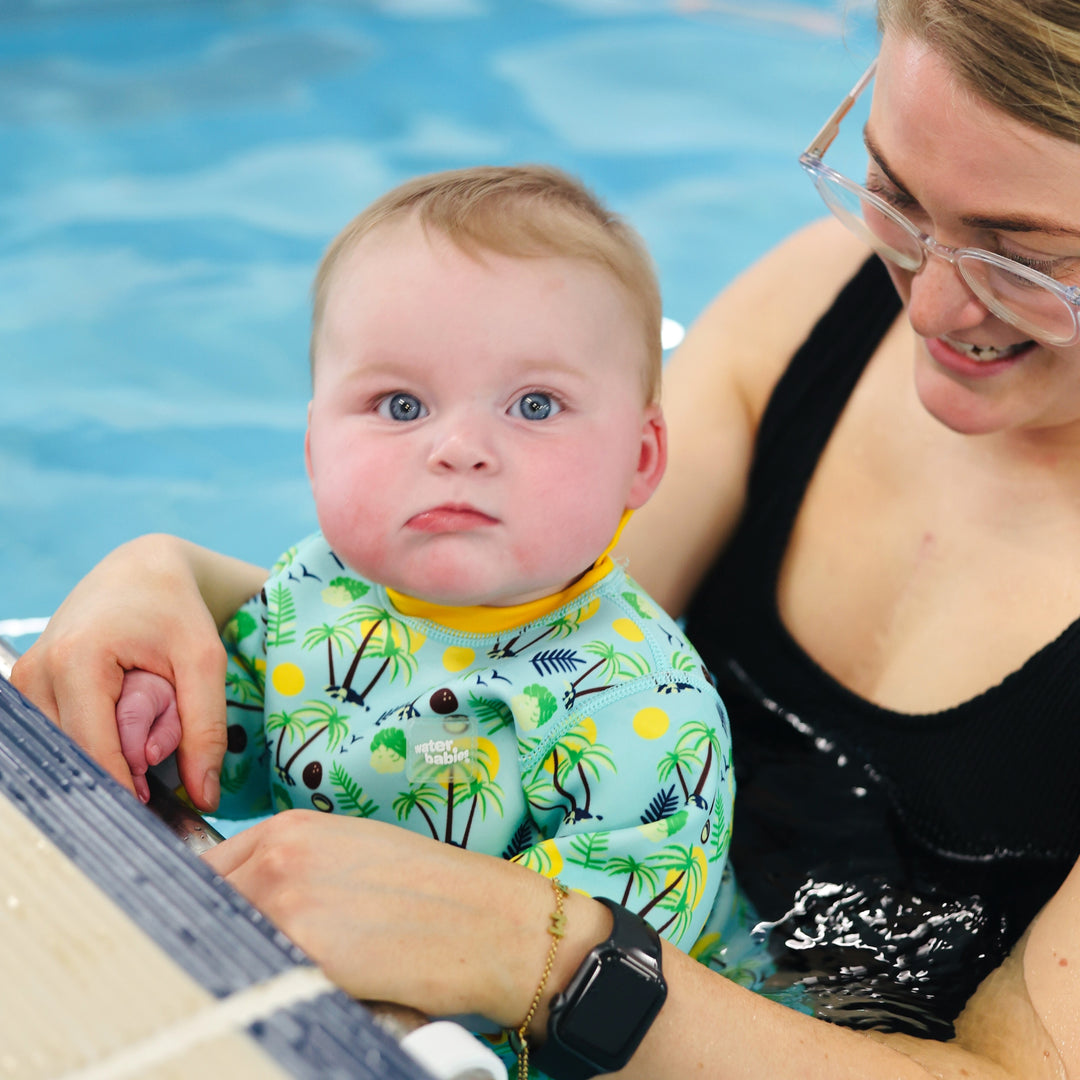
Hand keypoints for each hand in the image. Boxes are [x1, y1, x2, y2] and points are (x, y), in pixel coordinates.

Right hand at [11, 534, 230, 809]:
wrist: (141, 571)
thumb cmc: (176, 611)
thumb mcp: (205, 662)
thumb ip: (206, 729)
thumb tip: (204, 798)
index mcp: (78, 660)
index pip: (92, 750)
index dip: (122, 788)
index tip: (154, 814)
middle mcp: (37, 672)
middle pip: (71, 754)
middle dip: (113, 775)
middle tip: (156, 778)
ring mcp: (24, 680)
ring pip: (59, 750)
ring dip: (100, 759)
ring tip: (141, 744)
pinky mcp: (26, 687)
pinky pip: (54, 735)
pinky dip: (87, 745)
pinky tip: (119, 738)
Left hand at [202, 811, 564, 1025]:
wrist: (491, 924)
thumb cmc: (434, 891)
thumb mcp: (354, 854)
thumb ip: (294, 870)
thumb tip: (245, 906)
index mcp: (290, 828)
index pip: (204, 870)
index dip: (203, 906)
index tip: (203, 932)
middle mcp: (279, 858)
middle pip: (202, 908)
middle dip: (211, 938)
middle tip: (234, 967)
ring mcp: (286, 905)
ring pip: (218, 946)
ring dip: (231, 967)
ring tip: (268, 985)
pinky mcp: (304, 956)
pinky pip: (252, 979)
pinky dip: (260, 992)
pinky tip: (291, 998)